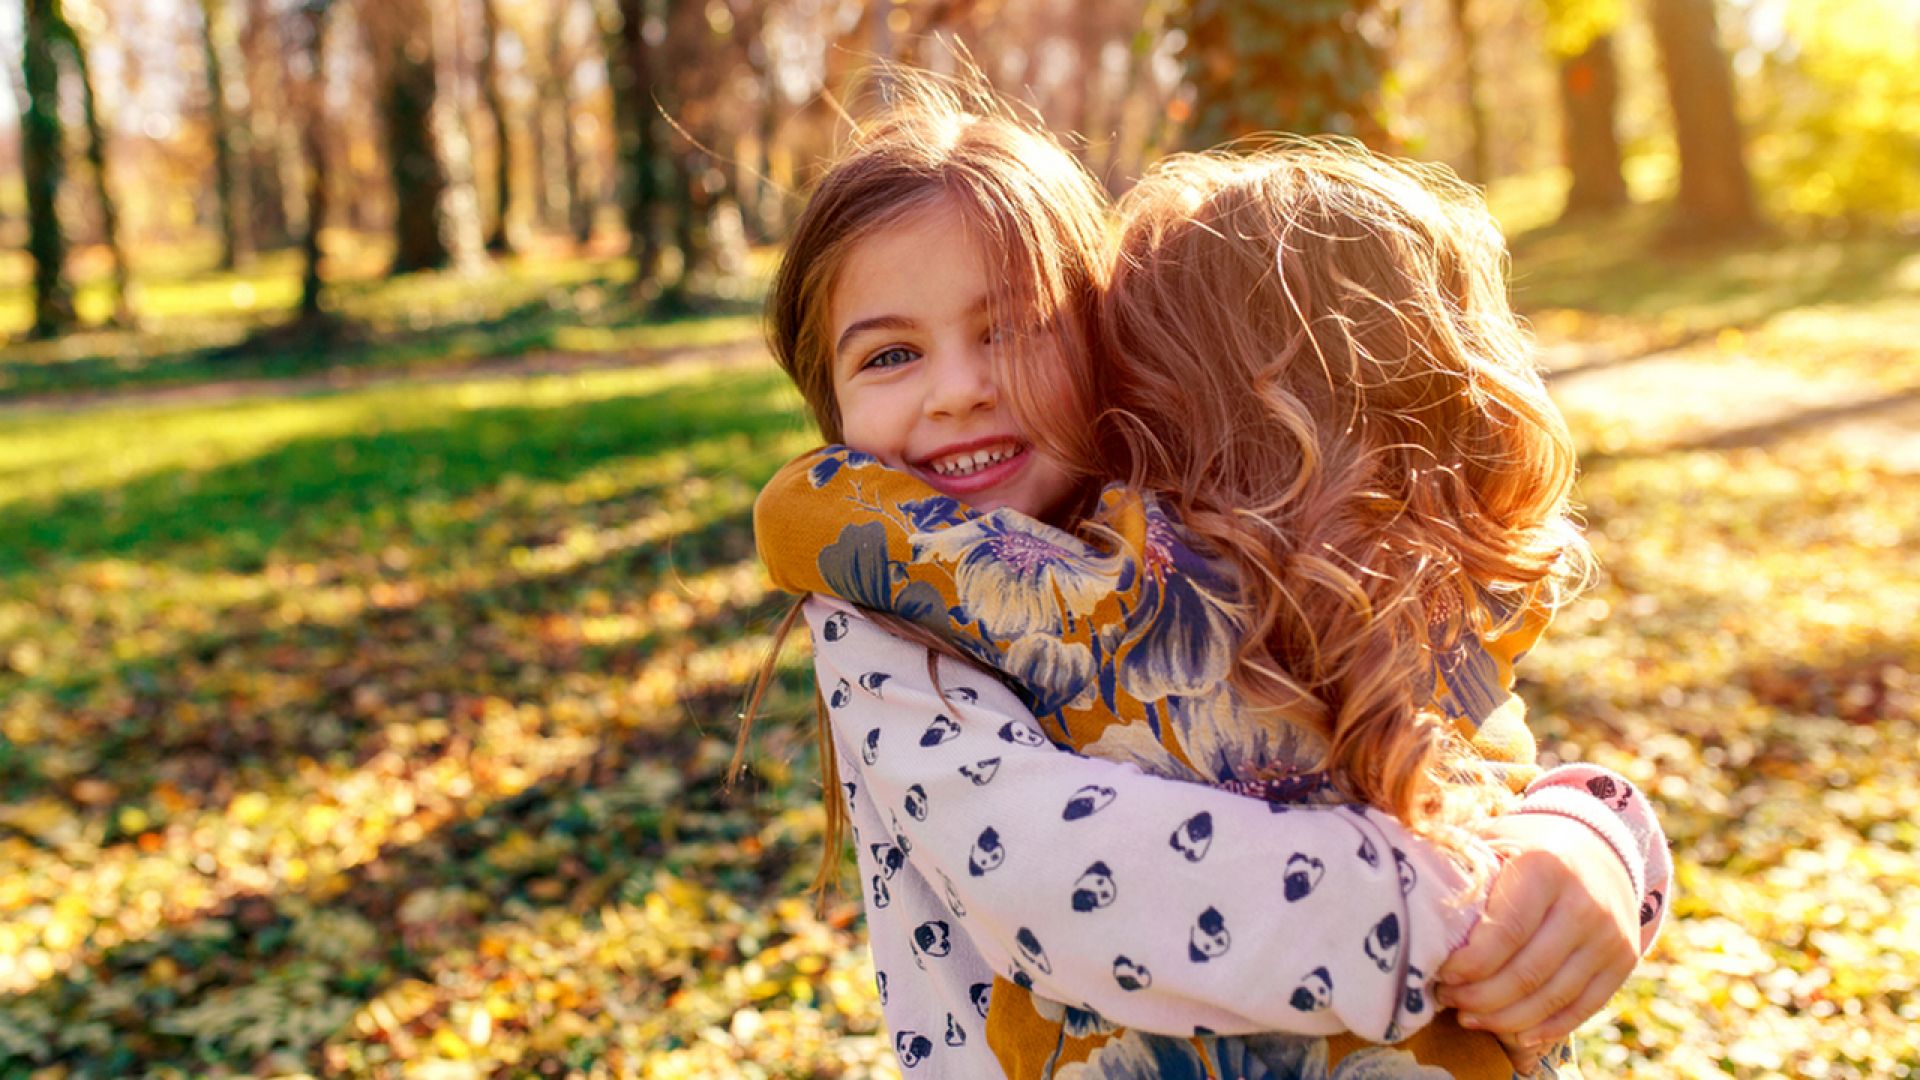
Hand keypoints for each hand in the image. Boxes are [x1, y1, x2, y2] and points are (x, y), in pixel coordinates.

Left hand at [1434, 813, 1638, 1049]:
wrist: (1599, 847)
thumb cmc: (1527, 846)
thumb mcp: (1495, 841)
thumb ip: (1463, 870)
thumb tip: (1409, 903)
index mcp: (1546, 867)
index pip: (1504, 933)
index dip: (1468, 965)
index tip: (1439, 973)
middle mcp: (1585, 902)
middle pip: (1526, 973)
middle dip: (1480, 997)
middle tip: (1447, 999)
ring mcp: (1609, 934)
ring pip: (1553, 998)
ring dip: (1505, 1018)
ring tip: (1468, 1016)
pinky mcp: (1623, 960)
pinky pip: (1582, 1008)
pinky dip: (1545, 1027)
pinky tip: (1513, 1031)